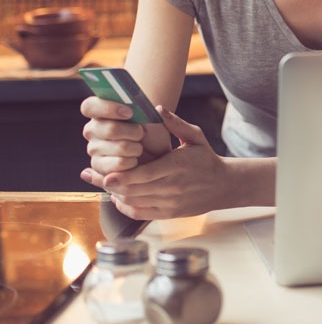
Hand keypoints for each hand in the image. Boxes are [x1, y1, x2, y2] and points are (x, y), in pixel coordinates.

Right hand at [81, 95, 169, 175]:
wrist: (151, 155)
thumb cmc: (149, 131)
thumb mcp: (150, 118)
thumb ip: (148, 111)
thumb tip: (159, 109)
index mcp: (100, 111)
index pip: (90, 106)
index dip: (108, 108)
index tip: (130, 112)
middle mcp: (92, 129)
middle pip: (110, 129)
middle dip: (133, 131)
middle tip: (141, 133)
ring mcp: (93, 148)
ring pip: (120, 147)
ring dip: (136, 148)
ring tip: (138, 147)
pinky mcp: (98, 166)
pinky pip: (120, 163)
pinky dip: (133, 161)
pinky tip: (133, 159)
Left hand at [84, 106, 230, 219]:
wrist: (222, 184)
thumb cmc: (205, 158)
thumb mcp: (195, 137)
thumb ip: (175, 123)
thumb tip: (157, 109)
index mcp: (177, 165)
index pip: (144, 175)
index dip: (123, 177)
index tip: (107, 174)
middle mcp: (172, 186)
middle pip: (134, 190)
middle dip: (112, 185)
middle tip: (96, 175)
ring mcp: (170, 203)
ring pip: (134, 202)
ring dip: (116, 194)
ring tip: (105, 182)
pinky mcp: (168, 214)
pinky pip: (139, 213)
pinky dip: (125, 206)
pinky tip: (118, 196)